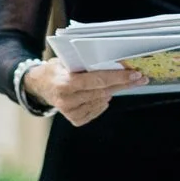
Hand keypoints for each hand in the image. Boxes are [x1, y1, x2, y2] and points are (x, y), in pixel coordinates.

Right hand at [22, 58, 142, 125]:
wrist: (39, 85)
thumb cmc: (56, 69)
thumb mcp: (66, 60)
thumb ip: (84, 63)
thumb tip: (112, 62)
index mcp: (65, 83)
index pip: (97, 80)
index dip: (118, 77)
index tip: (135, 74)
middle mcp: (67, 100)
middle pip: (103, 91)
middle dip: (123, 84)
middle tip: (140, 78)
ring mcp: (70, 112)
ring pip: (102, 101)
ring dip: (113, 91)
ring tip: (119, 83)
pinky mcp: (74, 120)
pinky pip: (96, 111)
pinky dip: (102, 102)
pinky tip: (102, 95)